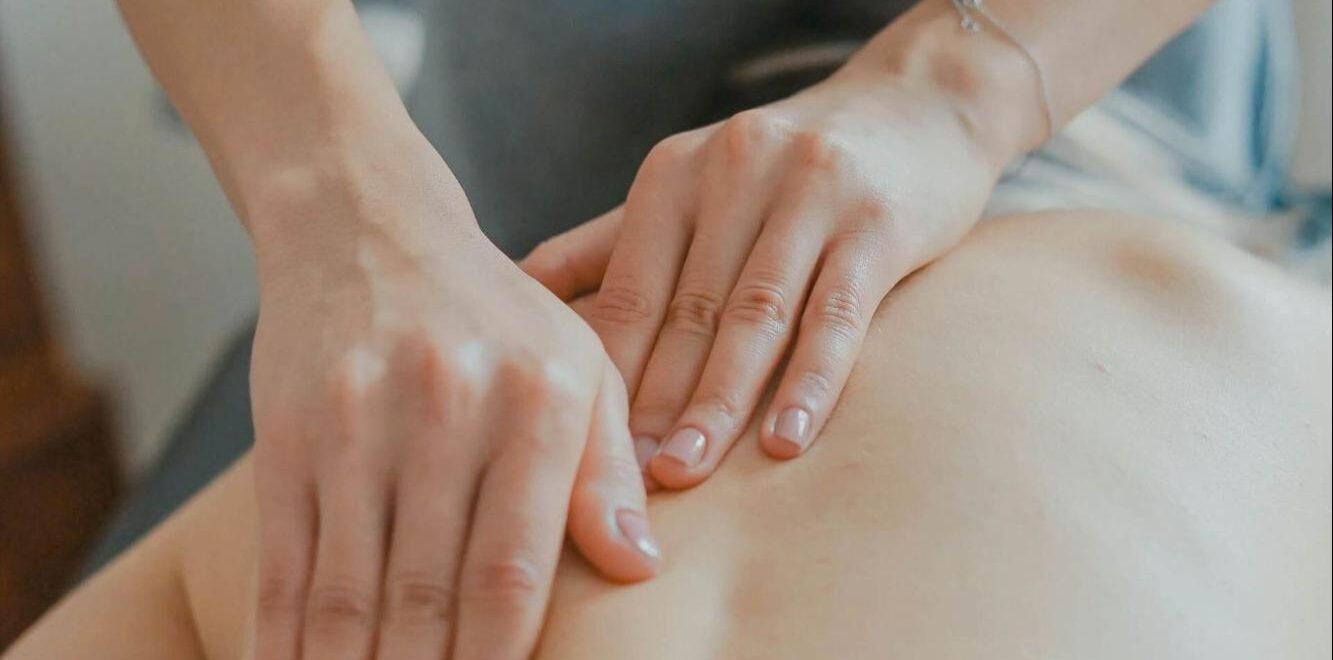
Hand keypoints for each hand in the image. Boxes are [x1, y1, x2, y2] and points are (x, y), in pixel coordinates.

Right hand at [246, 140, 659, 659]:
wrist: (367, 227)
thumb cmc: (496, 316)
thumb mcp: (578, 367)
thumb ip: (607, 470)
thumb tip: (639, 567)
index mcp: (536, 399)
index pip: (514, 568)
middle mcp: (444, 409)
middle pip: (425, 594)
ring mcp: (354, 422)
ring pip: (347, 593)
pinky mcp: (285, 435)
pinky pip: (283, 564)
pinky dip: (283, 640)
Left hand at [522, 63, 1003, 487]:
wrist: (917, 104)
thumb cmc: (789, 167)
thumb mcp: (694, 185)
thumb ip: (612, 240)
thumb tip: (518, 289)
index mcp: (675, 173)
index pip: (629, 289)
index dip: (605, 373)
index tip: (581, 449)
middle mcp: (735, 171)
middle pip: (687, 310)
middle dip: (653, 402)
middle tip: (626, 482)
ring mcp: (810, 192)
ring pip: (756, 316)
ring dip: (718, 402)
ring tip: (686, 471)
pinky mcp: (878, 221)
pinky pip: (837, 313)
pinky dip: (811, 381)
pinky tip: (786, 441)